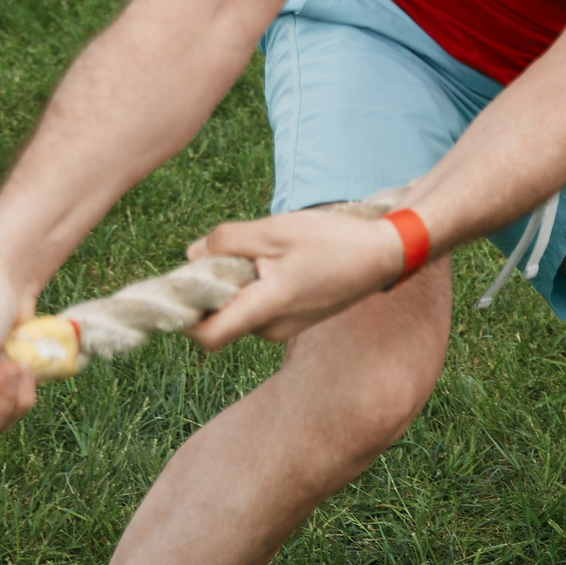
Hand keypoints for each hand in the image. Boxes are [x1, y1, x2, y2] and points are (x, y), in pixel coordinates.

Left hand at [184, 206, 409, 347]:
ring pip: (240, 309)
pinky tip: (282, 261)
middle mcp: (272, 329)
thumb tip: (193, 255)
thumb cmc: (332, 241)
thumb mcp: (275, 229)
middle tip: (231, 250)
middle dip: (215, 286)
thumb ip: (228, 241)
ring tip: (267, 251)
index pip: (206, 335)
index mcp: (266, 308)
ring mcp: (284, 328)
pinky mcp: (294, 321)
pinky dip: (257, 286)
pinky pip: (260, 307)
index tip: (181, 286)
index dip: (184, 315)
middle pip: (220, 317)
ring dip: (238, 282)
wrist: (383, 255)